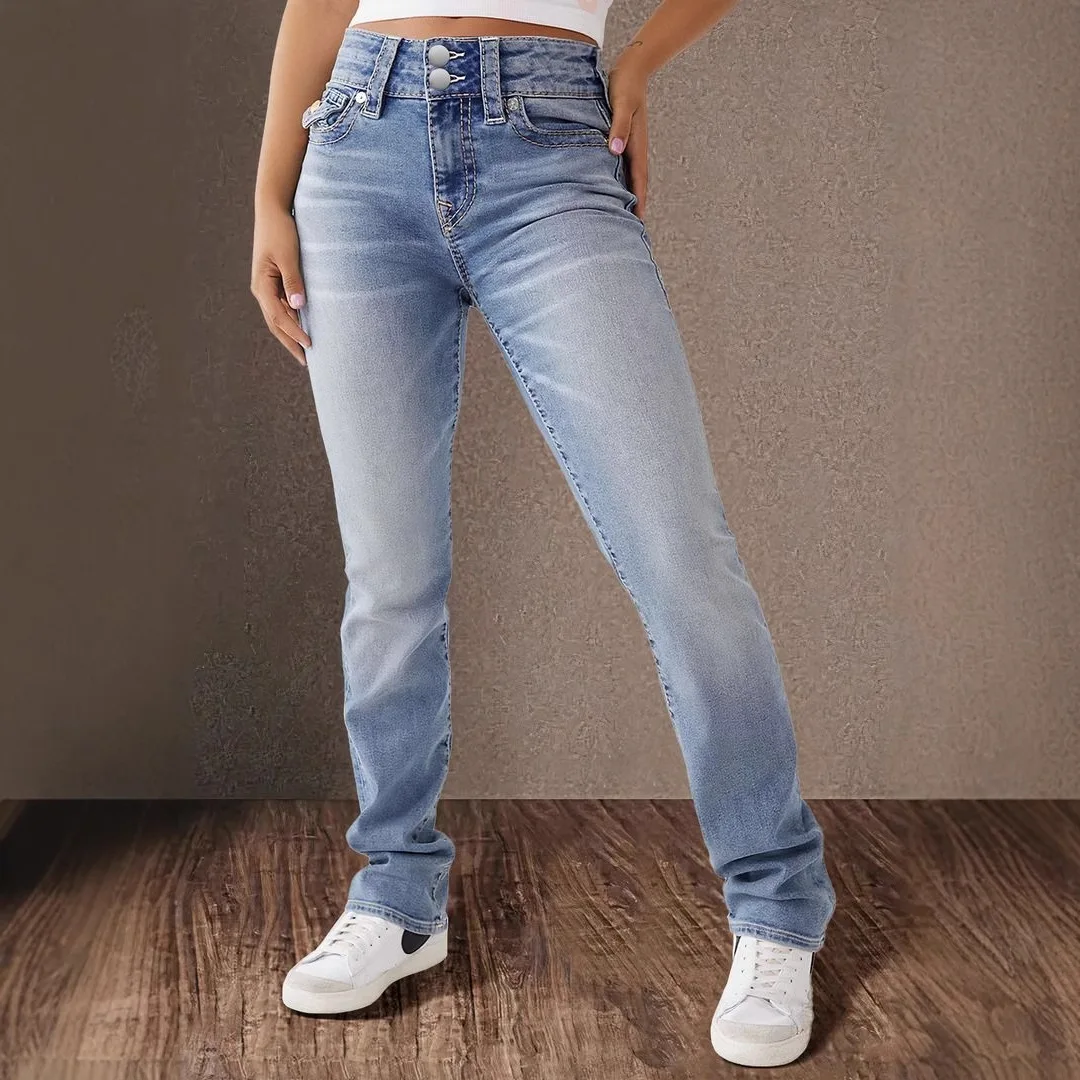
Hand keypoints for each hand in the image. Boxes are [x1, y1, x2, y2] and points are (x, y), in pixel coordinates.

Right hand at [251, 206, 311, 366]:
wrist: (272, 210)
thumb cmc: (281, 231)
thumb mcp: (289, 256)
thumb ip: (293, 281)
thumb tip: (298, 306)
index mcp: (262, 286)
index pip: (279, 317)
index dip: (294, 333)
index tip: (310, 345)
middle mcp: (261, 289)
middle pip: (275, 323)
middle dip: (290, 342)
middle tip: (305, 360)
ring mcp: (266, 286)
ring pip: (277, 317)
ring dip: (289, 333)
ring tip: (304, 349)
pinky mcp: (273, 281)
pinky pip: (281, 306)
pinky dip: (291, 319)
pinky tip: (302, 326)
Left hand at [605, 56, 649, 219]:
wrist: (631, 68)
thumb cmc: (624, 85)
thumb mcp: (621, 104)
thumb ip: (618, 127)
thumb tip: (615, 151)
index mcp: (636, 145)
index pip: (638, 179)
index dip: (639, 200)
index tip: (638, 221)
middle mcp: (635, 149)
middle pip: (636, 184)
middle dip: (636, 206)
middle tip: (632, 230)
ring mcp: (629, 146)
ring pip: (629, 177)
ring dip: (628, 196)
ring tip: (622, 217)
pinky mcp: (622, 141)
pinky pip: (621, 167)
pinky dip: (619, 181)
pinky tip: (611, 190)